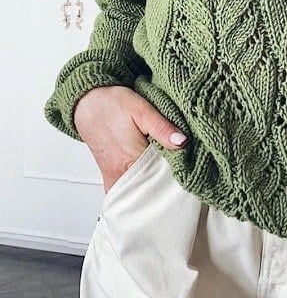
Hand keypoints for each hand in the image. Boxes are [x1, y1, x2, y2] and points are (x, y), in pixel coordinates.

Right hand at [73, 85, 188, 192]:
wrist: (87, 103)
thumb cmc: (112, 104)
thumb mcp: (141, 109)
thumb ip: (162, 127)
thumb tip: (182, 142)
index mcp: (131, 160)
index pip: (160, 182)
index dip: (176, 182)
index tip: (187, 178)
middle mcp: (120, 174)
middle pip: (148, 193)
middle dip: (165, 192)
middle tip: (179, 183)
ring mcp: (113, 177)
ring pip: (136, 194)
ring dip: (151, 192)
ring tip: (166, 185)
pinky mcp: (110, 175)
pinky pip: (125, 191)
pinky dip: (138, 191)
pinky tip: (149, 185)